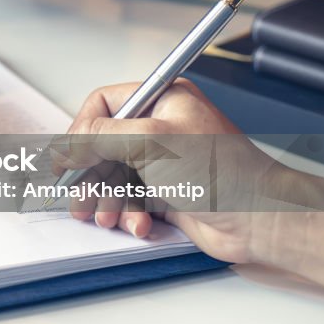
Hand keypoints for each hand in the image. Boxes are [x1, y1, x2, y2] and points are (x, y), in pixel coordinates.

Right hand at [59, 80, 260, 263]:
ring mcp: (162, 160)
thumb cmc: (220, 173)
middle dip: (89, 175)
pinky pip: (129, 199)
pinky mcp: (165, 191)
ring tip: (106, 218)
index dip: (80, 131)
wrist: (260, 220)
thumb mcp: (150, 142)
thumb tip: (63, 145)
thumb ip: (98, 137)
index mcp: (161, 99)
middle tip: (77, 198)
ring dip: (105, 200)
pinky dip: (127, 214)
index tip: (66, 158)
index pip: (102, 105)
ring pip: (111, 176)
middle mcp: (160, 127)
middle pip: (101, 146)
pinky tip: (138, 224)